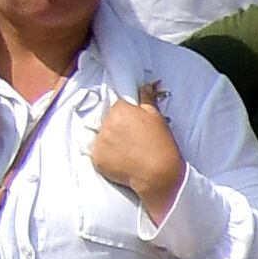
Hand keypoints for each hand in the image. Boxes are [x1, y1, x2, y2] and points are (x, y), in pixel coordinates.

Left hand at [93, 89, 186, 218]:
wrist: (159, 173)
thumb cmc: (161, 144)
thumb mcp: (156, 117)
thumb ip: (146, 98)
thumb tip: (145, 84)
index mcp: (119, 109)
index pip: (117, 108)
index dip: (126, 118)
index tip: (134, 127)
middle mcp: (105, 123)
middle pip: (107, 122)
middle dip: (116, 129)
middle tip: (132, 141)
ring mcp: (99, 141)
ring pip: (101, 138)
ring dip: (111, 143)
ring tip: (128, 152)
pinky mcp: (96, 158)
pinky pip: (99, 155)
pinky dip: (108, 158)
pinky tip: (122, 162)